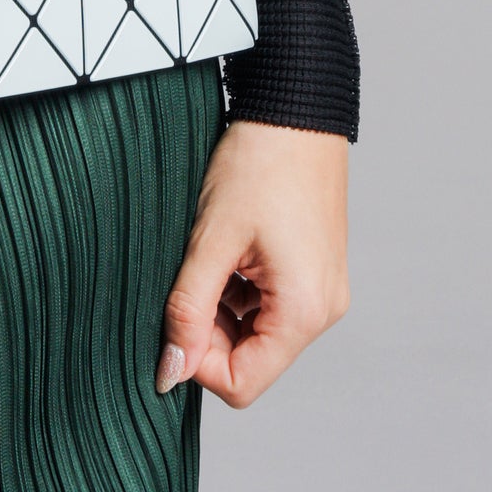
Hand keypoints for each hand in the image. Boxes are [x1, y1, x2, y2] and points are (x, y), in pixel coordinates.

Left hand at [156, 117, 349, 407]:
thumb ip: (188, 308)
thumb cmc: (258, 163)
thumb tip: (168, 370)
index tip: (171, 316)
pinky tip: (226, 243)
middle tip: (183, 276)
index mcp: (304, 311)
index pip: (242, 383)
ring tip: (208, 250)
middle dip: (207, 329)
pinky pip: (269, 302)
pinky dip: (238, 286)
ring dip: (220, 304)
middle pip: (250, 358)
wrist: (295, 107)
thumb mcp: (211, 237)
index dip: (196, 361)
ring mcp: (322, 289)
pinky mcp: (314, 269)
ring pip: (255, 329)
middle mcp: (323, 310)